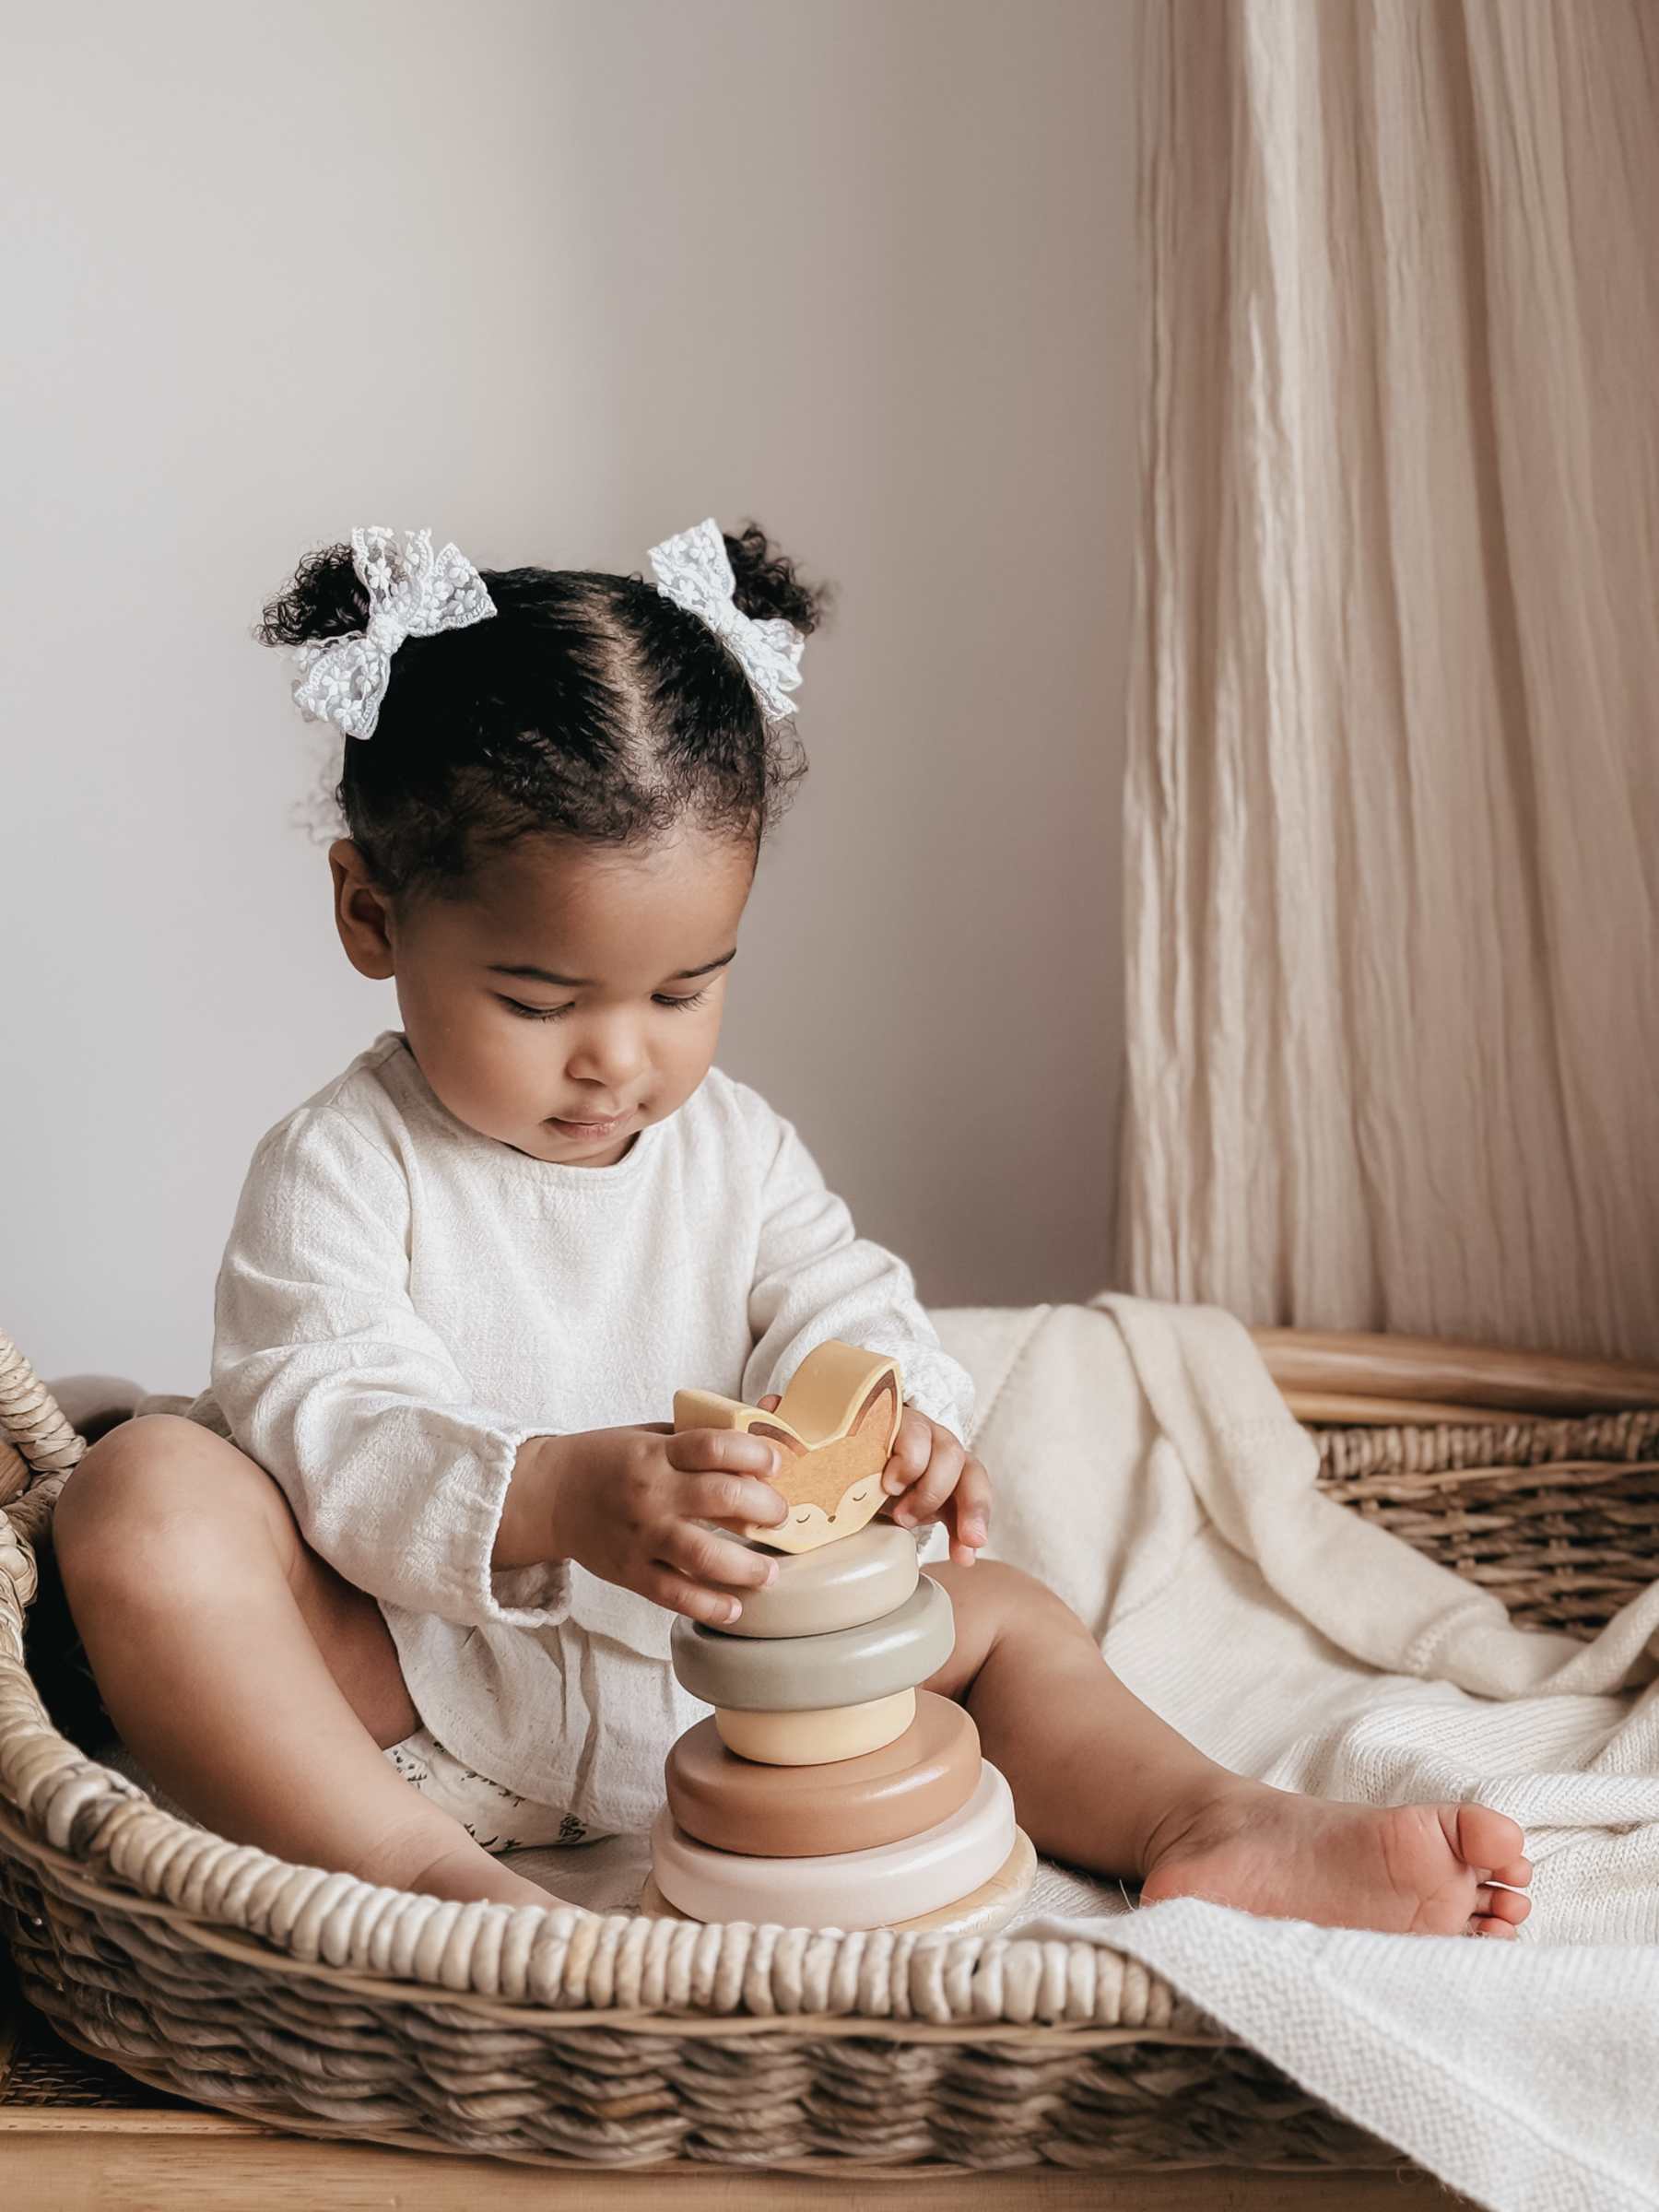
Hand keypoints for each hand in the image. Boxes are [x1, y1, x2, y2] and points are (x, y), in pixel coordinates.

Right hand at [535, 1422, 789, 1627]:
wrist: (549, 1495)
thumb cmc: (610, 1460)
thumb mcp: (653, 1434)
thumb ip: (706, 1431)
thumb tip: (770, 1410)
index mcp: (657, 1453)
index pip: (715, 1446)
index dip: (755, 1453)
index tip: (777, 1463)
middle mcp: (651, 1493)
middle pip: (722, 1498)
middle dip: (766, 1508)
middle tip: (779, 1516)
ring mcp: (642, 1536)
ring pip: (705, 1555)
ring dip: (748, 1567)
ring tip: (770, 1572)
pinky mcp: (631, 1572)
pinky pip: (676, 1595)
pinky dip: (710, 1605)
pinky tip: (734, 1607)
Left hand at [756, 1393, 990, 1566]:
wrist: (862, 1468)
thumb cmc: (844, 1451)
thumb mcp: (822, 1440)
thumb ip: (799, 1423)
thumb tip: (769, 1403)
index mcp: (895, 1420)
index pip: (914, 1427)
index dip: (908, 1454)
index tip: (889, 1485)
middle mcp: (928, 1436)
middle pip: (949, 1449)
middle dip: (932, 1486)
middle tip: (903, 1518)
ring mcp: (946, 1463)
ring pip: (972, 1474)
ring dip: (969, 1508)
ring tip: (964, 1543)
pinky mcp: (957, 1491)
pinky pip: (974, 1505)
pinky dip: (973, 1530)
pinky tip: (967, 1556)